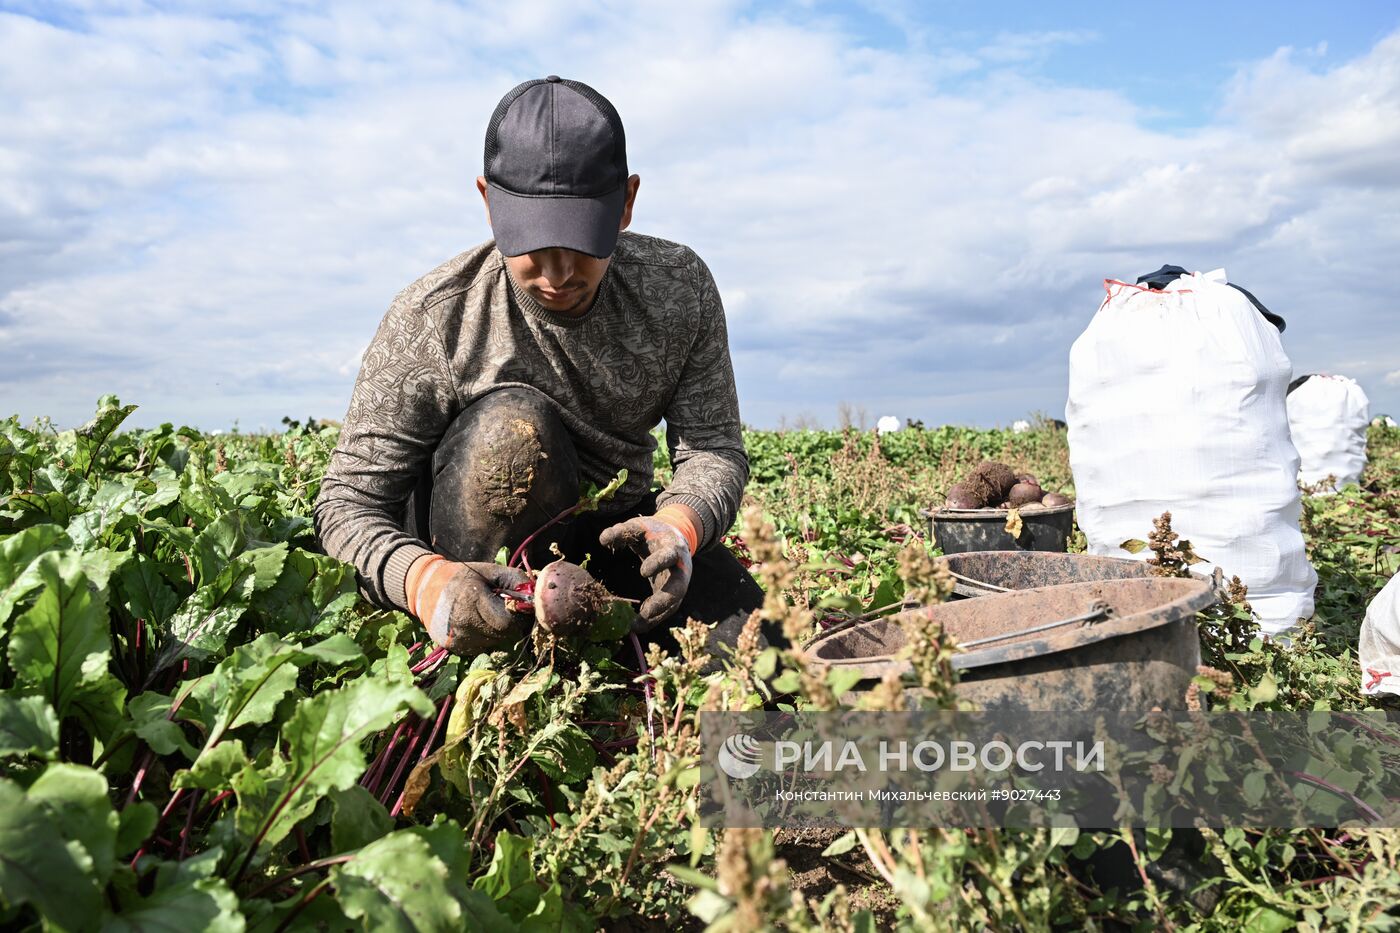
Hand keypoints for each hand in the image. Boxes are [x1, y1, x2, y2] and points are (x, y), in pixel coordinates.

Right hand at [406, 556, 532, 654]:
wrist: (425, 588)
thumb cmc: (462, 577)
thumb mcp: (489, 571)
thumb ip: (515, 580)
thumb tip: (535, 594)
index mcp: (472, 600)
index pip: (508, 622)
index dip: (517, 616)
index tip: (516, 606)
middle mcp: (463, 622)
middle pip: (503, 634)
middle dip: (509, 623)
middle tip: (502, 608)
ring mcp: (457, 638)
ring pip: (494, 642)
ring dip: (497, 630)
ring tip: (487, 613)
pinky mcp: (454, 647)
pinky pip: (482, 647)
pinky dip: (485, 637)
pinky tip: (476, 622)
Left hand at [599, 514, 693, 628]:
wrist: (672, 538)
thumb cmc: (652, 533)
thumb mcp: (639, 526)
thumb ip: (622, 531)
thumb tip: (603, 539)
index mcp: (674, 548)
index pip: (669, 556)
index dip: (658, 563)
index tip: (643, 572)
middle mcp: (681, 569)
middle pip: (679, 588)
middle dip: (664, 601)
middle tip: (646, 613)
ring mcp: (679, 584)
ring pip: (674, 604)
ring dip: (656, 617)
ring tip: (635, 626)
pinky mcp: (673, 594)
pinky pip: (666, 611)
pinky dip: (653, 620)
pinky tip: (637, 625)